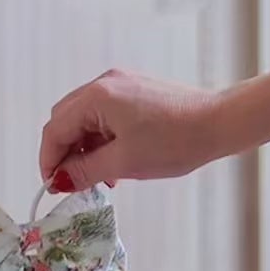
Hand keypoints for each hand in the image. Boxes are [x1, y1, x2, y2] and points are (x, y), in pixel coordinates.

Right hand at [39, 70, 223, 192]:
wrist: (221, 122)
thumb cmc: (176, 141)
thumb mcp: (124, 162)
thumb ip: (85, 170)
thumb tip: (58, 180)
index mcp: (96, 96)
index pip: (54, 129)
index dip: (48, 160)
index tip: (52, 187)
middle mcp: (104, 84)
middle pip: (65, 120)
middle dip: (65, 153)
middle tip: (74, 183)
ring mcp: (120, 85)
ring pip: (85, 119)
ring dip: (85, 148)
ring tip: (102, 177)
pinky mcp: (135, 91)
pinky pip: (105, 115)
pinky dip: (102, 139)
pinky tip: (116, 161)